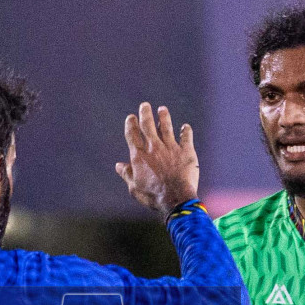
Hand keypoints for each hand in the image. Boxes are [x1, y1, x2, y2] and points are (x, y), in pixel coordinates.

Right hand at [116, 103, 198, 217]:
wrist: (176, 198)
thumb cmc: (153, 196)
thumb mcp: (134, 188)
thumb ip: (127, 174)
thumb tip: (118, 165)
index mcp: (139, 156)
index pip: (132, 135)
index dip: (130, 124)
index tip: (130, 117)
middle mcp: (154, 147)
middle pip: (148, 125)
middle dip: (145, 113)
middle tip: (145, 106)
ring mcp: (170, 148)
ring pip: (166, 127)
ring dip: (164, 117)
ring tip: (162, 110)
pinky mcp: (186, 151)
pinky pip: (186, 137)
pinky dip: (185, 131)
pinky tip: (185, 127)